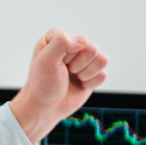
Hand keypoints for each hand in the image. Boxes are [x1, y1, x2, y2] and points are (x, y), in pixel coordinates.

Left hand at [9, 28, 107, 142]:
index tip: (56, 63)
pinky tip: (79, 84)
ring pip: (102, 59)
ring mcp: (83, 58)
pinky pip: (103, 74)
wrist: (46, 107)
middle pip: (92, 49)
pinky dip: (91, 83)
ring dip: (86, 73)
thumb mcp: (45, 61)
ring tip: (72, 77)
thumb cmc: (42, 84)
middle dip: (78, 65)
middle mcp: (72, 44)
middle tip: (65, 71)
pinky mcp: (92, 72)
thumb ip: (61, 43)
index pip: (78, 39)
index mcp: (57, 36)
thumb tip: (83, 40)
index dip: (68, 55)